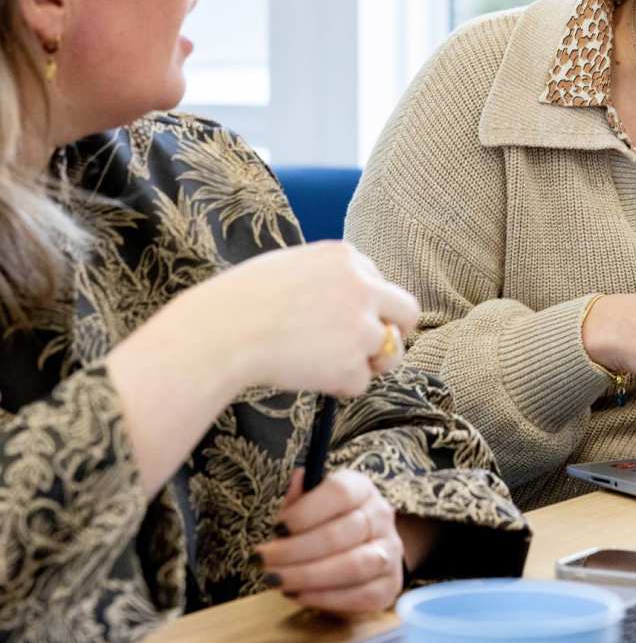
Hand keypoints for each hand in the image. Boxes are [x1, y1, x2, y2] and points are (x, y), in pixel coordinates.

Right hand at [176, 240, 418, 397]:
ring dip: (367, 363)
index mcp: (346, 257)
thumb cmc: (240, 300)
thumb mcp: (290, 267)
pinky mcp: (353, 362)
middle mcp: (363, 286)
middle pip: (407, 312)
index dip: (364, 305)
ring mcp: (362, 324)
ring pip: (389, 351)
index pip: (378, 281)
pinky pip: (361, 381)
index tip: (342, 320)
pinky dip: (339, 385)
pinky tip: (309, 376)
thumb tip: (345, 303)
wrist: (222, 330)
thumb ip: (326, 278)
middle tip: (373, 350)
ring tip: (330, 366)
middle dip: (395, 332)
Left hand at [255, 468, 403, 615]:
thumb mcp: (311, 506)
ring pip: (353, 565)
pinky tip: (299, 594)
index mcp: (362, 488)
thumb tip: (298, 478)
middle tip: (265, 561)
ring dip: (308, 576)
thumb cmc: (327, 525)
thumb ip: (301, 497)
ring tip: (277, 580)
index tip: (277, 529)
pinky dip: (326, 598)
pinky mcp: (389, 585)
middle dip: (296, 550)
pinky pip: (360, 595)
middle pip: (342, 533)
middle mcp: (381, 516)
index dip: (307, 511)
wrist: (362, 552)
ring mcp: (389, 551)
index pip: (340, 492)